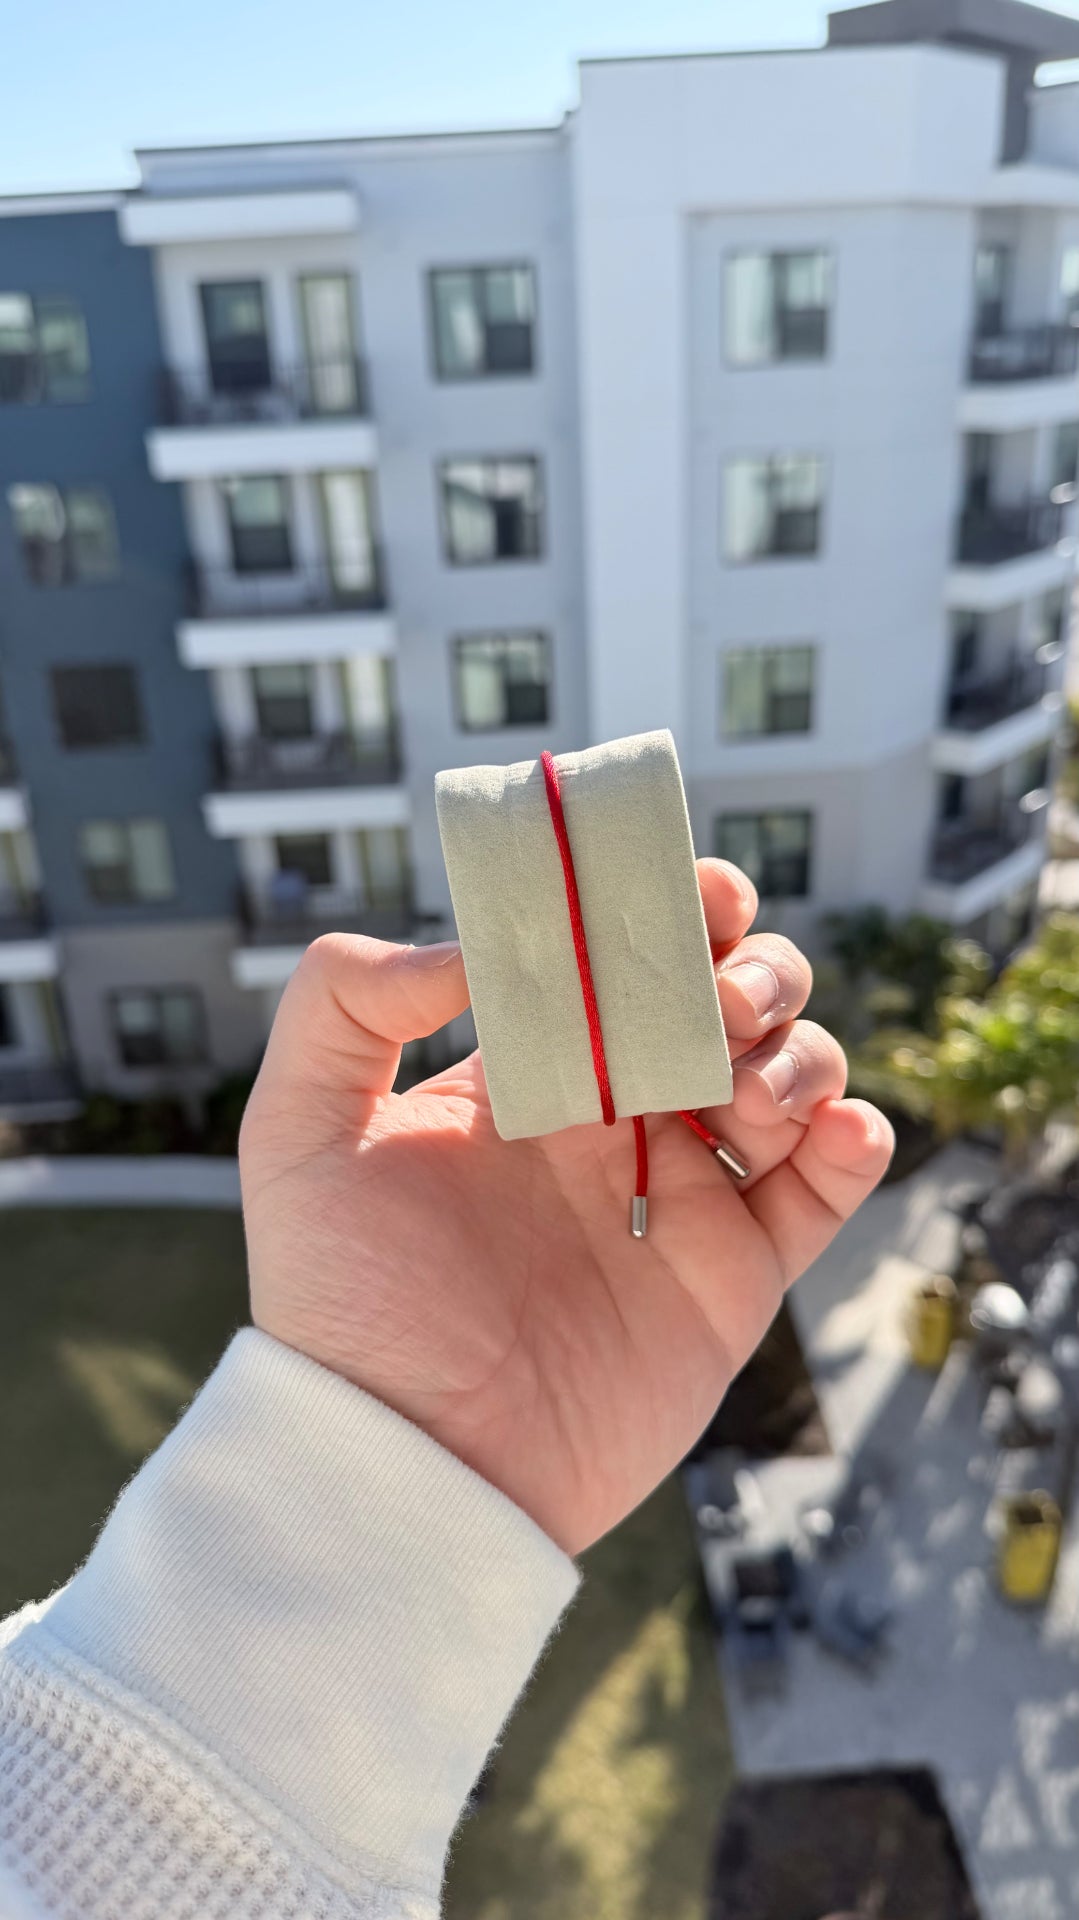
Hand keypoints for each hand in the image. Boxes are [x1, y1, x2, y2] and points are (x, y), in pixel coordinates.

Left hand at [242, 860, 892, 1555]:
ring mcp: (685, 1194)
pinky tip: (832, 1130)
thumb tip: (465, 947)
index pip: (622, 959)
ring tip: (745, 1097)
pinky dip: (857, 1139)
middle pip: (728, 1000)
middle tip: (718, 1003)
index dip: (670, 908)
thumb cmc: (344, 1305)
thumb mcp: (296, 1134)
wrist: (411, 1463)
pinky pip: (829, 1188)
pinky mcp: (737, 1273)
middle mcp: (617, 1121)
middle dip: (750, 971)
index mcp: (532, 1075)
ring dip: (800, 1050)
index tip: (691, 890)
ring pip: (791, 1074)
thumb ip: (344, 1003)